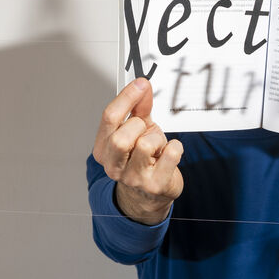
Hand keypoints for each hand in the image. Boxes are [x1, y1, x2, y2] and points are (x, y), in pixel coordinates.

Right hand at [92, 78, 183, 225]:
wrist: (150, 194)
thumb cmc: (142, 159)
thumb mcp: (137, 130)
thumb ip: (138, 107)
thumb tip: (142, 86)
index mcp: (103, 150)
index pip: (109, 118)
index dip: (126, 97)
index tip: (141, 84)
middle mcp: (114, 166)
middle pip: (121, 137)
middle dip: (138, 126)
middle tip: (145, 130)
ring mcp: (134, 178)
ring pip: (145, 145)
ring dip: (156, 139)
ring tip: (157, 146)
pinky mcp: (156, 185)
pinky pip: (170, 154)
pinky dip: (175, 147)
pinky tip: (169, 152)